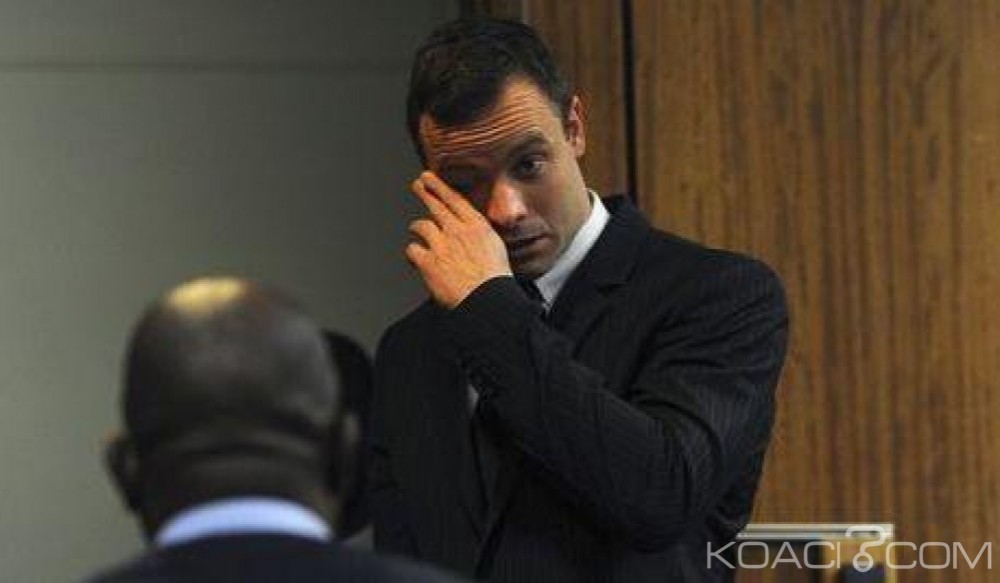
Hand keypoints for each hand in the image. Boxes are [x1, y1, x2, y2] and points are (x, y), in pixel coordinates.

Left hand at [406, 171, 511, 308]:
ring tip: (415, 229)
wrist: (487, 299)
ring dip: (417, 227)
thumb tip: (472, 232)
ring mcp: (441, 245)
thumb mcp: (496, 249)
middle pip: (436, 206)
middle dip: (425, 192)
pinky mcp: (428, 262)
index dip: (440, 187)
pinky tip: (414, 257)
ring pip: (421, 225)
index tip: (430, 178)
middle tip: (418, 184)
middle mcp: (457, 231)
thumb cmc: (494, 281)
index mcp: (477, 227)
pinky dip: (412, 253)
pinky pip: (412, 250)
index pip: (455, 200)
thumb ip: (480, 237)